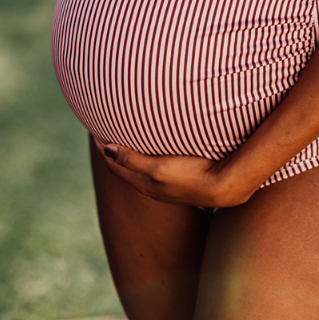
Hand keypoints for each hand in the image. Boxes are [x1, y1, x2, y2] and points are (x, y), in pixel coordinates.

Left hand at [94, 138, 254, 208]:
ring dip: (130, 154)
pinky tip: (154, 149)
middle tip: (107, 132)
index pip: (115, 165)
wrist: (223, 187)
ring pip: (139, 168)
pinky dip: (145, 157)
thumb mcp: (158, 167)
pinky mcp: (179, 182)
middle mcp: (151, 188)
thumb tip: (106, 150)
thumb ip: (132, 159)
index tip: (95, 131)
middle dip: (114, 152)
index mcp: (143, 184)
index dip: (104, 148)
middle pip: (125, 168)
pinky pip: (154, 168)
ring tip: (127, 138)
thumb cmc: (190, 175)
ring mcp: (165, 187)